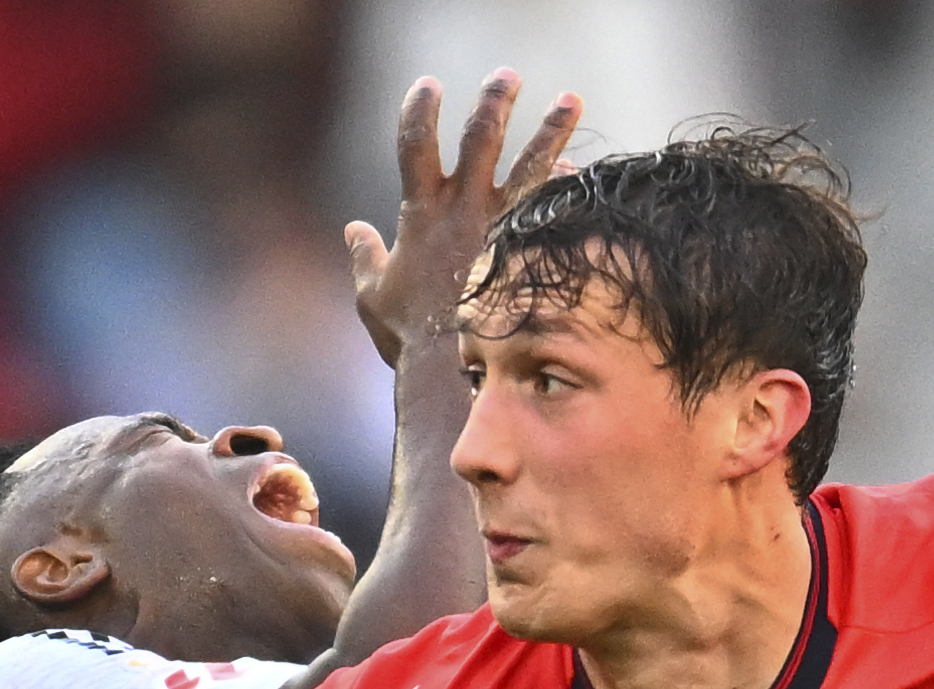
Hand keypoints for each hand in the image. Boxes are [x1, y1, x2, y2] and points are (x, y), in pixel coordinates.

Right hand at [346, 69, 582, 367]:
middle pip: (480, 138)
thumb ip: (364, 256)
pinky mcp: (528, 252)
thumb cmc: (406, 334)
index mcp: (421, 212)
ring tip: (572, 98)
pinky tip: (580, 170)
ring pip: (532, 164)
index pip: (414, 144)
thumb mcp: (372, 294)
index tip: (428, 84)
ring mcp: (501, 228)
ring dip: (552, 128)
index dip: (418, 110)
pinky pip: (554, 211)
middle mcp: (464, 209)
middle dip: (494, 102)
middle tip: (507, 76)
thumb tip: (354, 230)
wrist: (450, 368)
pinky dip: (567, 189)